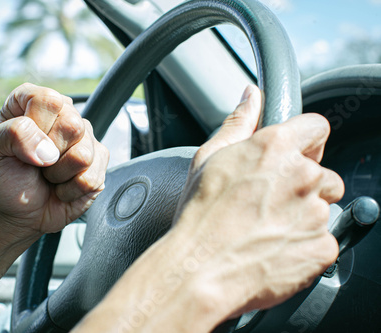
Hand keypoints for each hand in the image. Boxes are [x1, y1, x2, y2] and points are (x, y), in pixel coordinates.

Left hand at [0, 83, 108, 238]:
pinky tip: (61, 187)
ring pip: (84, 154)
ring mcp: (84, 138)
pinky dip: (70, 190)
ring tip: (48, 175)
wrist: (17, 212)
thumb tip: (48, 150)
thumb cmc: (2, 176)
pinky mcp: (99, 162)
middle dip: (48, 154)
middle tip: (35, 163)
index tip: (20, 145)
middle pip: (72, 125)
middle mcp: (63, 114)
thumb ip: (10, 134)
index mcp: (32, 101)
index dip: (36, 126)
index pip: (48, 100)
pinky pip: (92, 177)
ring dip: (59, 175)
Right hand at [172, 85, 344, 321]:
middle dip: (303, 184)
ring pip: (322, 207)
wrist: (200, 270)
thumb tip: (251, 96)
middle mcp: (302, 175)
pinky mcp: (322, 246)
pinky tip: (274, 248)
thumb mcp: (209, 159)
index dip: (306, 141)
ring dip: (303, 215)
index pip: (317, 127)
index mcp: (275, 148)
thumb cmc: (199, 217)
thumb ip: (238, 122)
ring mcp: (315, 212)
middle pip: (322, 172)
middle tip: (268, 201)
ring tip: (266, 228)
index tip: (297, 154)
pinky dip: (304, 244)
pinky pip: (323, 240)